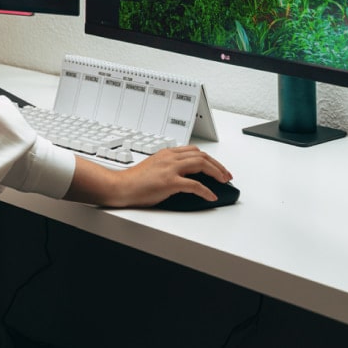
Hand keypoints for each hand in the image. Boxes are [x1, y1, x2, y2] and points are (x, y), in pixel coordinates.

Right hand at [66, 146, 232, 208]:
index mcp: (166, 153)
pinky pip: (194, 185)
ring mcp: (169, 169)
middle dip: (217, 165)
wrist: (120, 186)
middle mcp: (169, 158)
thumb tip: (184, 176)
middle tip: (226, 175)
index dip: (209, 159)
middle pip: (201, 155)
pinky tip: (211, 196)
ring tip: (223, 182)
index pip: (194, 151)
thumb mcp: (154, 168)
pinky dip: (206, 190)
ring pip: (201, 165)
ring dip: (216, 173)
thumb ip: (168, 167)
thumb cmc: (134, 181)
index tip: (217, 167)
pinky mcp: (169, 182)